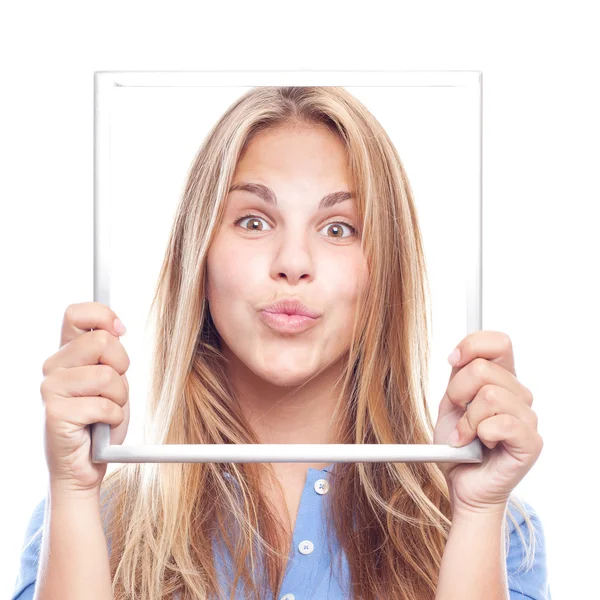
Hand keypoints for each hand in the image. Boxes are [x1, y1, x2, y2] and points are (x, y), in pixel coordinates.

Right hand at [41, 302, 130, 495]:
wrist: (88, 465)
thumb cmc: (102, 420)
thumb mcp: (114, 378)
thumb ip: (110, 353)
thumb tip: (115, 327)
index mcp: (69, 353)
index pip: (76, 313)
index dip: (103, 316)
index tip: (120, 331)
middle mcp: (54, 366)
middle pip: (101, 341)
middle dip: (122, 366)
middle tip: (114, 389)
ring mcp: (51, 388)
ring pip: (107, 375)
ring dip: (120, 398)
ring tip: (108, 411)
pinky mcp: (55, 412)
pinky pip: (105, 405)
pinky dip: (114, 418)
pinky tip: (101, 427)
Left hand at [433, 331, 543, 515]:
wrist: (462, 483)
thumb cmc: (457, 444)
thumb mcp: (450, 403)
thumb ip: (458, 376)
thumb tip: (458, 355)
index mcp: (501, 379)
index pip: (499, 342)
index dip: (472, 346)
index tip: (453, 361)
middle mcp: (518, 395)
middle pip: (483, 369)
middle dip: (457, 392)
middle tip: (457, 415)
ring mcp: (527, 418)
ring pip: (489, 396)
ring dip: (466, 420)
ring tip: (465, 435)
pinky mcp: (530, 442)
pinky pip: (500, 423)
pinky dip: (478, 434)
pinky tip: (479, 445)